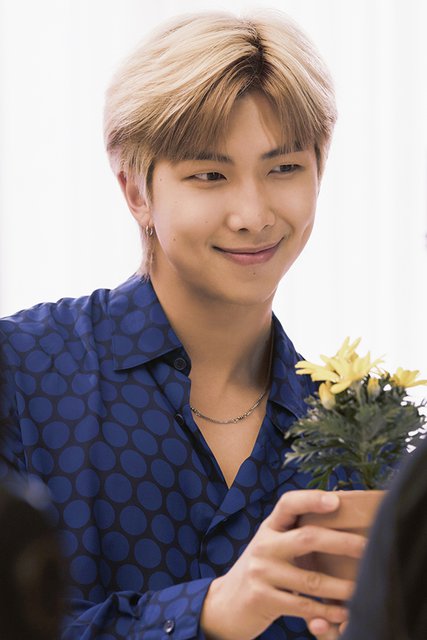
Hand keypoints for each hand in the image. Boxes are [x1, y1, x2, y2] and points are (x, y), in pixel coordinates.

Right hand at [201, 490, 365, 639]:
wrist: (225, 604)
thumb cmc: (261, 571)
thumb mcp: (270, 546)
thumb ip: (293, 534)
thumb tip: (336, 516)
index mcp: (268, 528)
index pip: (288, 503)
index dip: (311, 499)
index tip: (336, 500)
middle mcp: (264, 546)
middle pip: (307, 538)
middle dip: (342, 542)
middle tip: (368, 547)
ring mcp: (262, 573)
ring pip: (312, 579)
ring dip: (343, 587)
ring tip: (365, 586)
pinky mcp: (263, 599)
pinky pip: (304, 606)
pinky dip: (327, 611)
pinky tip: (343, 612)